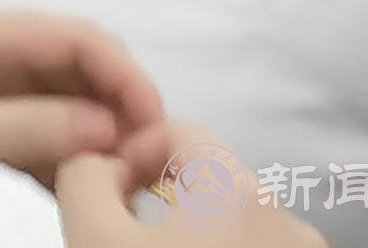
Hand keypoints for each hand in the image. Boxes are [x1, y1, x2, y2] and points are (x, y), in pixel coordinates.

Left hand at [0, 10, 168, 240]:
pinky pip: (29, 135)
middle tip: (149, 173)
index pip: (78, 37)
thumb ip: (32, 128)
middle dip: (118, 110)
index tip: (159, 136)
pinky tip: (79, 195)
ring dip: (92, 139)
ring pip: (56, 106)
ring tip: (124, 190)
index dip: (128, 79)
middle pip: (74, 68)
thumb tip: (112, 126)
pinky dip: (59, 158)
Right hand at [58, 135, 316, 246]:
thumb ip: (82, 176)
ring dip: (194, 236)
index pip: (179, 131)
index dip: (131, 151)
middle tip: (123, 236)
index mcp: (235, 189)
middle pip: (211, 181)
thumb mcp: (95, 239)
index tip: (104, 190)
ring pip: (237, 226)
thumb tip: (96, 161)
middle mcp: (285, 219)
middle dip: (162, 198)